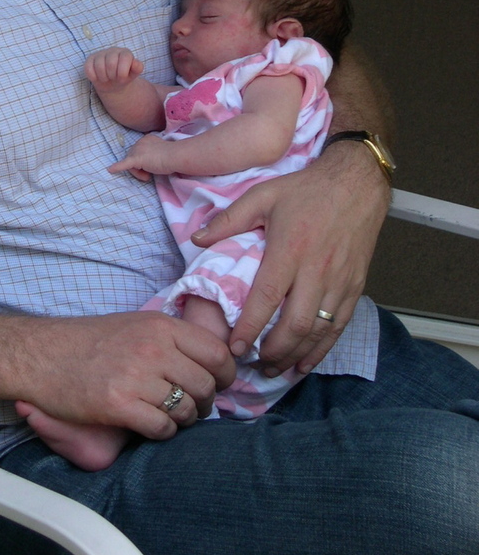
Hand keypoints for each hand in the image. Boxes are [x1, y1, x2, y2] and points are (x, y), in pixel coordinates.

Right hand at [12, 310, 234, 440]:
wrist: (42, 354)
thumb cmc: (90, 341)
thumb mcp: (136, 324)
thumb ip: (171, 338)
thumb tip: (212, 357)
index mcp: (160, 326)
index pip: (216, 352)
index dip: (225, 374)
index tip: (219, 384)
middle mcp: (152, 347)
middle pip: (205, 385)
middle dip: (206, 403)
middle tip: (194, 408)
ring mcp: (136, 376)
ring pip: (187, 409)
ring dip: (184, 420)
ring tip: (172, 418)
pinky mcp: (118, 405)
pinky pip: (162, 428)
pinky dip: (163, 433)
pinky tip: (150, 426)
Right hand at [84, 47, 143, 91]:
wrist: (113, 83)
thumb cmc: (124, 77)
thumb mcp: (133, 74)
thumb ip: (137, 68)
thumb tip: (136, 64)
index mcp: (125, 53)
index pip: (124, 59)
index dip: (122, 73)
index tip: (122, 77)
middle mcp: (113, 51)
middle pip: (110, 64)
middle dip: (112, 76)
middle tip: (113, 78)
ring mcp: (100, 54)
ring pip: (99, 67)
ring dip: (103, 77)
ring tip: (107, 78)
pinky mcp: (90, 59)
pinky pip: (88, 69)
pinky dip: (93, 77)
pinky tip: (98, 77)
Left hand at [108, 133, 175, 180]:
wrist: (176, 156)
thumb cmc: (172, 156)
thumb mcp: (161, 153)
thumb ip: (153, 155)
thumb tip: (150, 163)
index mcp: (146, 140)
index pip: (138, 152)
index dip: (144, 162)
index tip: (154, 166)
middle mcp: (140, 142)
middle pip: (133, 158)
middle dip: (139, 169)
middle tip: (150, 174)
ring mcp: (138, 150)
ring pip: (130, 164)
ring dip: (138, 173)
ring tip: (149, 175)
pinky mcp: (136, 159)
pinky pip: (124, 164)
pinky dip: (117, 168)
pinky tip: (110, 170)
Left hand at [190, 144, 388, 373]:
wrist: (356, 184)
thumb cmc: (306, 189)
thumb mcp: (263, 195)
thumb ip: (230, 219)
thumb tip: (197, 240)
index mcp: (290, 249)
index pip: (267, 298)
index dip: (250, 328)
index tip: (235, 348)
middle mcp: (316, 271)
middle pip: (296, 324)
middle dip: (273, 351)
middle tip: (254, 365)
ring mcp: (339, 282)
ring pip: (319, 331)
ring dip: (296, 355)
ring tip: (274, 370)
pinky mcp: (355, 286)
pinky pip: (339, 326)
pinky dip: (322, 349)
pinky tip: (305, 362)